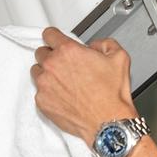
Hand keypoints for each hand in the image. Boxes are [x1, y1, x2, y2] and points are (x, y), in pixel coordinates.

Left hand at [32, 28, 137, 144]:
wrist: (107, 122)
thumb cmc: (111, 94)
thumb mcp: (119, 57)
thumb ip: (104, 43)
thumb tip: (95, 46)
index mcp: (68, 51)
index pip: (49, 34)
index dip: (54, 37)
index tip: (56, 41)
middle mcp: (52, 66)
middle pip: (41, 52)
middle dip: (52, 56)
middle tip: (65, 65)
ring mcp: (44, 84)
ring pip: (37, 71)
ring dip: (47, 73)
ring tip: (64, 82)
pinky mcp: (42, 102)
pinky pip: (39, 91)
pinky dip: (48, 92)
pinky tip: (63, 96)